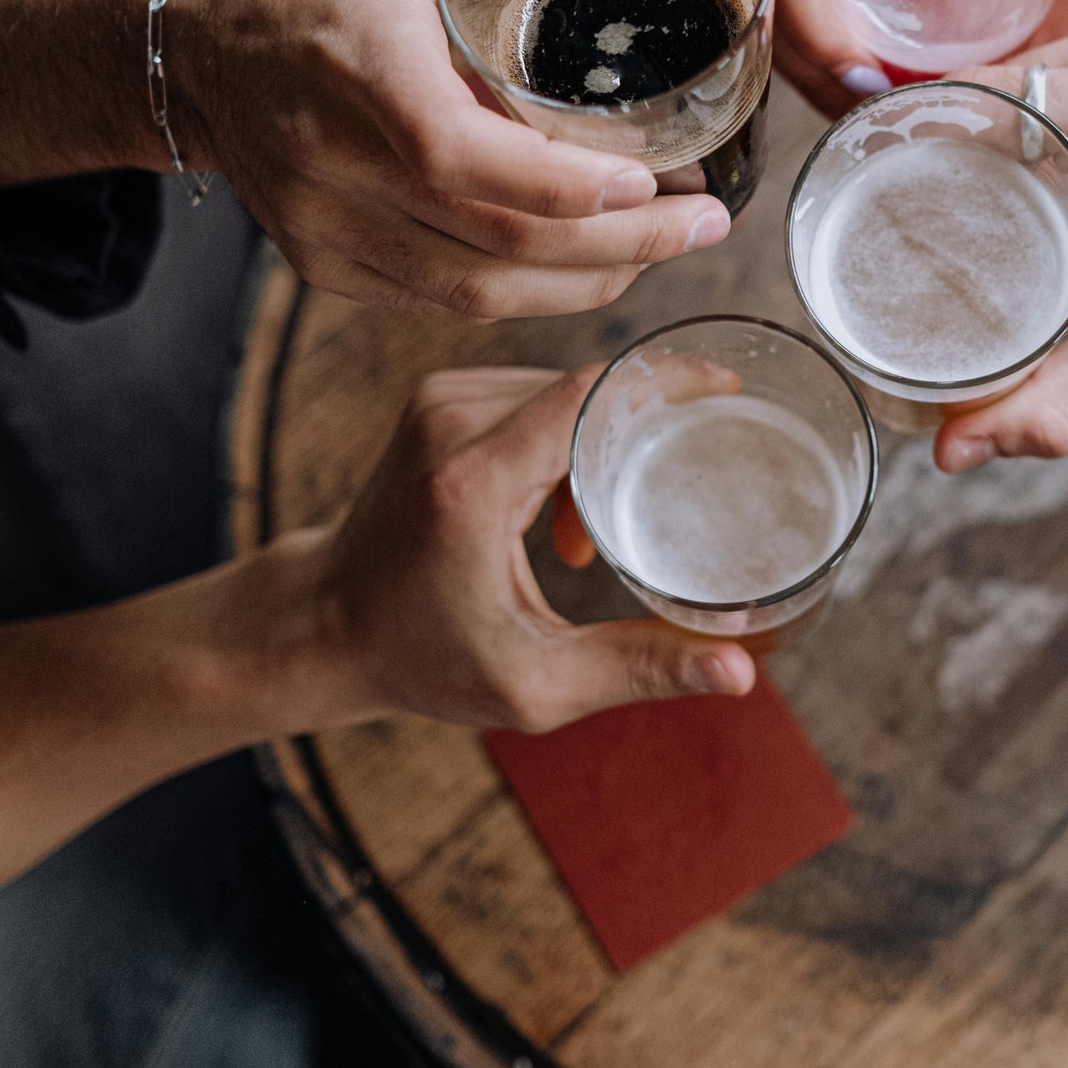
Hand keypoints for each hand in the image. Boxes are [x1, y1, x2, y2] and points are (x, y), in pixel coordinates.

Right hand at [177, 0, 731, 316]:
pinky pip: (441, 300)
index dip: (561, 184)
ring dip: (586, 280)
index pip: (457, 152)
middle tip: (706, 222)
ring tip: (666, 245)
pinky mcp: (321, 264)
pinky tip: (590, 266)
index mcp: (355, 58)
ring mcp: (318, 222)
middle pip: (488, 236)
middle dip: (617, 244)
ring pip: (473, 288)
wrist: (199, 40)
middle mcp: (326, 154)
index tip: (652, 183)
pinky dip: (528, 292)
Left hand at [318, 365, 753, 724]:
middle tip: (689, 473)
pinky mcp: (435, 397)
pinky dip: (564, 434)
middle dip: (645, 424)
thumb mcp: (535, 685)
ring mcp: (437, 401)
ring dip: (599, 438)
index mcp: (473, 483)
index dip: (669, 382)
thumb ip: (638, 668)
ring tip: (596, 526)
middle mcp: (450, 422)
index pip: (591, 394)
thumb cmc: (424, 658)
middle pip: (586, 386)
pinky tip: (559, 504)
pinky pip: (530, 391)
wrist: (325, 625)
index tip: (731, 391)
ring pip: (561, 386)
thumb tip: (741, 668)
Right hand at [936, 0, 1067, 470]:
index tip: (868, 186)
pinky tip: (1038, 147)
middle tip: (911, 210)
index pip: (973, 97)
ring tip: (967, 185)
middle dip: (951, 142)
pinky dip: (1048, 94)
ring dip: (1001, 118)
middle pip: (993, 83)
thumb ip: (1062, 393)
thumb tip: (958, 447)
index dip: (909, 137)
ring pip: (1029, 62)